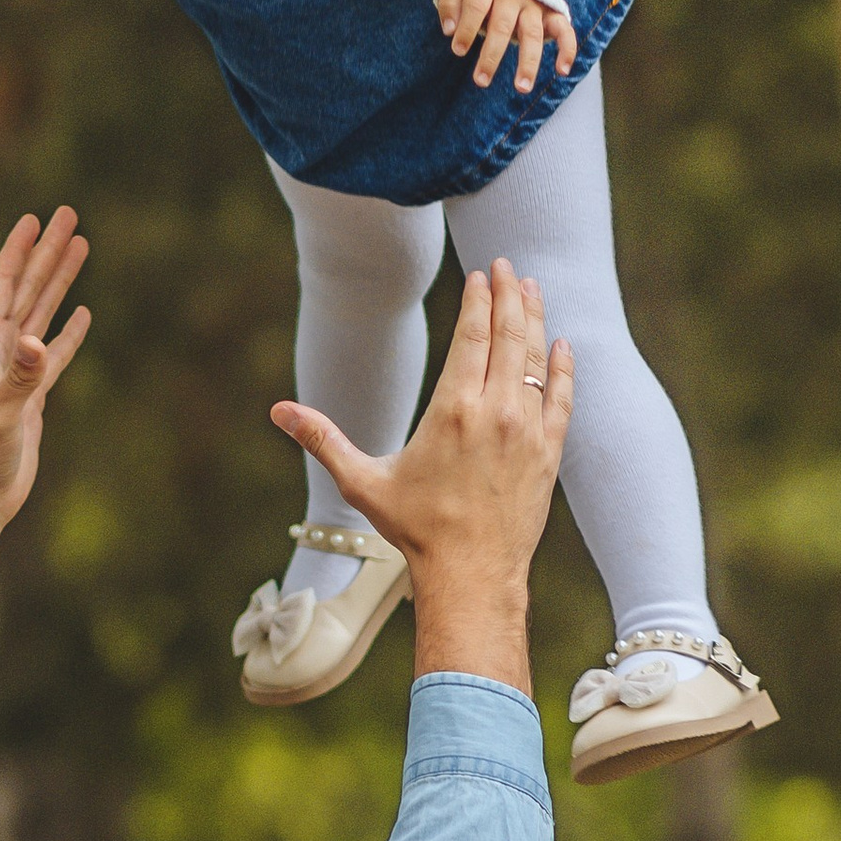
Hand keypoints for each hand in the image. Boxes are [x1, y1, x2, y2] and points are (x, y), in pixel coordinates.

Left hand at [0, 210, 92, 611]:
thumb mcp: (1, 415)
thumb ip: (21, 378)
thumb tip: (38, 342)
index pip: (3, 284)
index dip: (18, 250)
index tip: (35, 217)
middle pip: (26, 288)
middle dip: (46, 251)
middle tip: (69, 214)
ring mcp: (15, 371)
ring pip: (41, 312)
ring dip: (59, 280)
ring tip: (81, 246)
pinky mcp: (31, 395)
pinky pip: (53, 351)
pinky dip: (67, 330)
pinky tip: (83, 313)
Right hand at [272, 259, 571, 693]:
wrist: (472, 574)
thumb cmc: (415, 529)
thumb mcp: (362, 481)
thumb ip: (323, 439)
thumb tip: (278, 411)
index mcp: (452, 408)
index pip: (472, 335)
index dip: (477, 300)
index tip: (478, 275)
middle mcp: (495, 410)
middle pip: (508, 335)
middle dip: (508, 295)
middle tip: (505, 266)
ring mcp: (527, 429)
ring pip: (536, 359)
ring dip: (535, 319)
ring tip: (530, 288)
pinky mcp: (549, 452)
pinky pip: (561, 397)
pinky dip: (562, 367)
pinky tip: (562, 346)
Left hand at [437, 0, 576, 97]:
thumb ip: (450, 4)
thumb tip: (449, 30)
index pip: (476, 6)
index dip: (467, 28)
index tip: (458, 51)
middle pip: (503, 25)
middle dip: (492, 55)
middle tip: (481, 81)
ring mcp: (534, 4)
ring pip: (532, 34)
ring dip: (528, 62)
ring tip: (522, 88)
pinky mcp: (551, 11)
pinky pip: (564, 29)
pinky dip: (567, 48)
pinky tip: (563, 70)